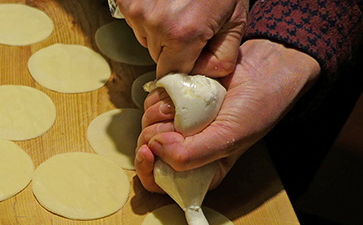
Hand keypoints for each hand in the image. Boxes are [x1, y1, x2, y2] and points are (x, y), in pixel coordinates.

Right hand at [117, 0, 247, 77]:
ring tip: (178, 10)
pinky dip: (149, 16)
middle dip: (172, 48)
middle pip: (157, 57)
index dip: (182, 67)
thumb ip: (222, 57)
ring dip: (159, 31)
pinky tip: (165, 3)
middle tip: (190, 24)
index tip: (190, 58)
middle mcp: (156, 24)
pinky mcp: (127, 2)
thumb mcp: (235, 20)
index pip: (170, 74)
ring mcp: (138, 11)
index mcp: (184, 34)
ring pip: (146, 40)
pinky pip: (136, 22)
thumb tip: (202, 78)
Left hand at [135, 39, 321, 192]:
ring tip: (184, 103)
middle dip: (154, 133)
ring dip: (158, 112)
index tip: (149, 149)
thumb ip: (191, 155)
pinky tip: (180, 92)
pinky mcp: (175, 103)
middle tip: (177, 119)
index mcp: (198, 172)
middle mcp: (185, 151)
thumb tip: (154, 147)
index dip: (147, 168)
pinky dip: (160, 95)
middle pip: (147, 151)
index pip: (157, 183)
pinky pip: (151, 103)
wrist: (266, 66)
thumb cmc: (256, 106)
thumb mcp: (227, 138)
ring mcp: (178, 126)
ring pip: (147, 125)